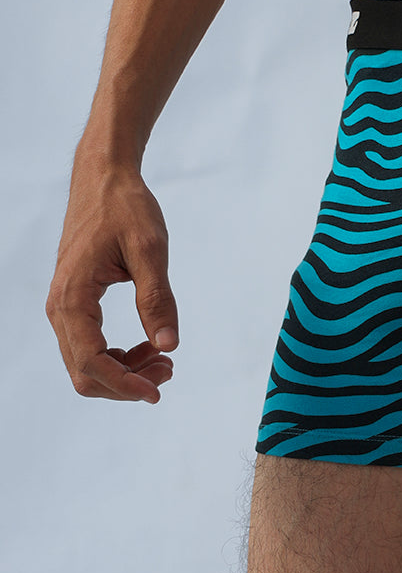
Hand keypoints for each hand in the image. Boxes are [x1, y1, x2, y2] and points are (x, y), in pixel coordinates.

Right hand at [46, 152, 177, 401]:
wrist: (104, 180)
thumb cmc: (125, 209)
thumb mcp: (150, 250)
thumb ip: (158, 299)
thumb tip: (168, 345)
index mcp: (73, 296)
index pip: (90, 360)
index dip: (123, 384)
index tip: (157, 392)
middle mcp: (60, 307)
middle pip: (83, 372)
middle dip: (126, 383)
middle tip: (169, 372)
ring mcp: (65, 307)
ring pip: (85, 363)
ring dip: (124, 373)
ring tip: (165, 361)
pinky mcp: (75, 303)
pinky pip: (89, 346)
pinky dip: (118, 357)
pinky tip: (148, 346)